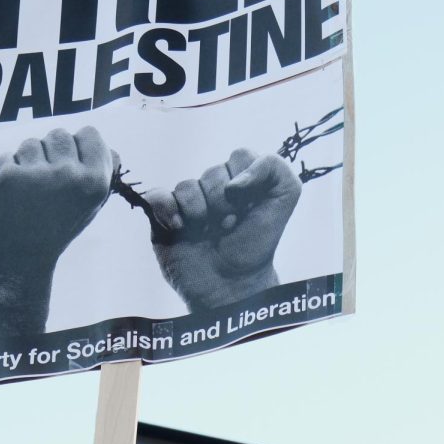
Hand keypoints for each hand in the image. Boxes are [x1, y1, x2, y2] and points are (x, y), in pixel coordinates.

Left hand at [0, 127, 116, 338]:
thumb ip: (100, 176)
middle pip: (59, 134)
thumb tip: (110, 150)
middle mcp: (70, 175)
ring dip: (27, 162)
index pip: (90, 134)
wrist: (18, 264)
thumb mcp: (88, 207)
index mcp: (95, 182)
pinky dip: (4, 173)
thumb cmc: (55, 232)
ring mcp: (37, 174)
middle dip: (50, 154)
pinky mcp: (7, 176)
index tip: (69, 167)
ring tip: (28, 195)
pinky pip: (6, 156)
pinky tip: (10, 199)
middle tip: (45, 188)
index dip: (77, 147)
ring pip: (31, 143)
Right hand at [145, 149, 301, 310]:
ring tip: (208, 234)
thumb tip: (234, 178)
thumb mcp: (285, 198)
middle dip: (224, 204)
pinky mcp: (163, 217)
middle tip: (229, 227)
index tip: (250, 210)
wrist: (231, 287)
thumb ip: (275, 169)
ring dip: (201, 214)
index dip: (246, 183)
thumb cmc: (256, 246)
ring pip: (187, 187)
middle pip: (213, 173)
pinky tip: (180, 228)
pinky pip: (157, 196)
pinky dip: (169, 210)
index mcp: (240, 179)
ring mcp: (187, 202)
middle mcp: (213, 188)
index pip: (240, 156)